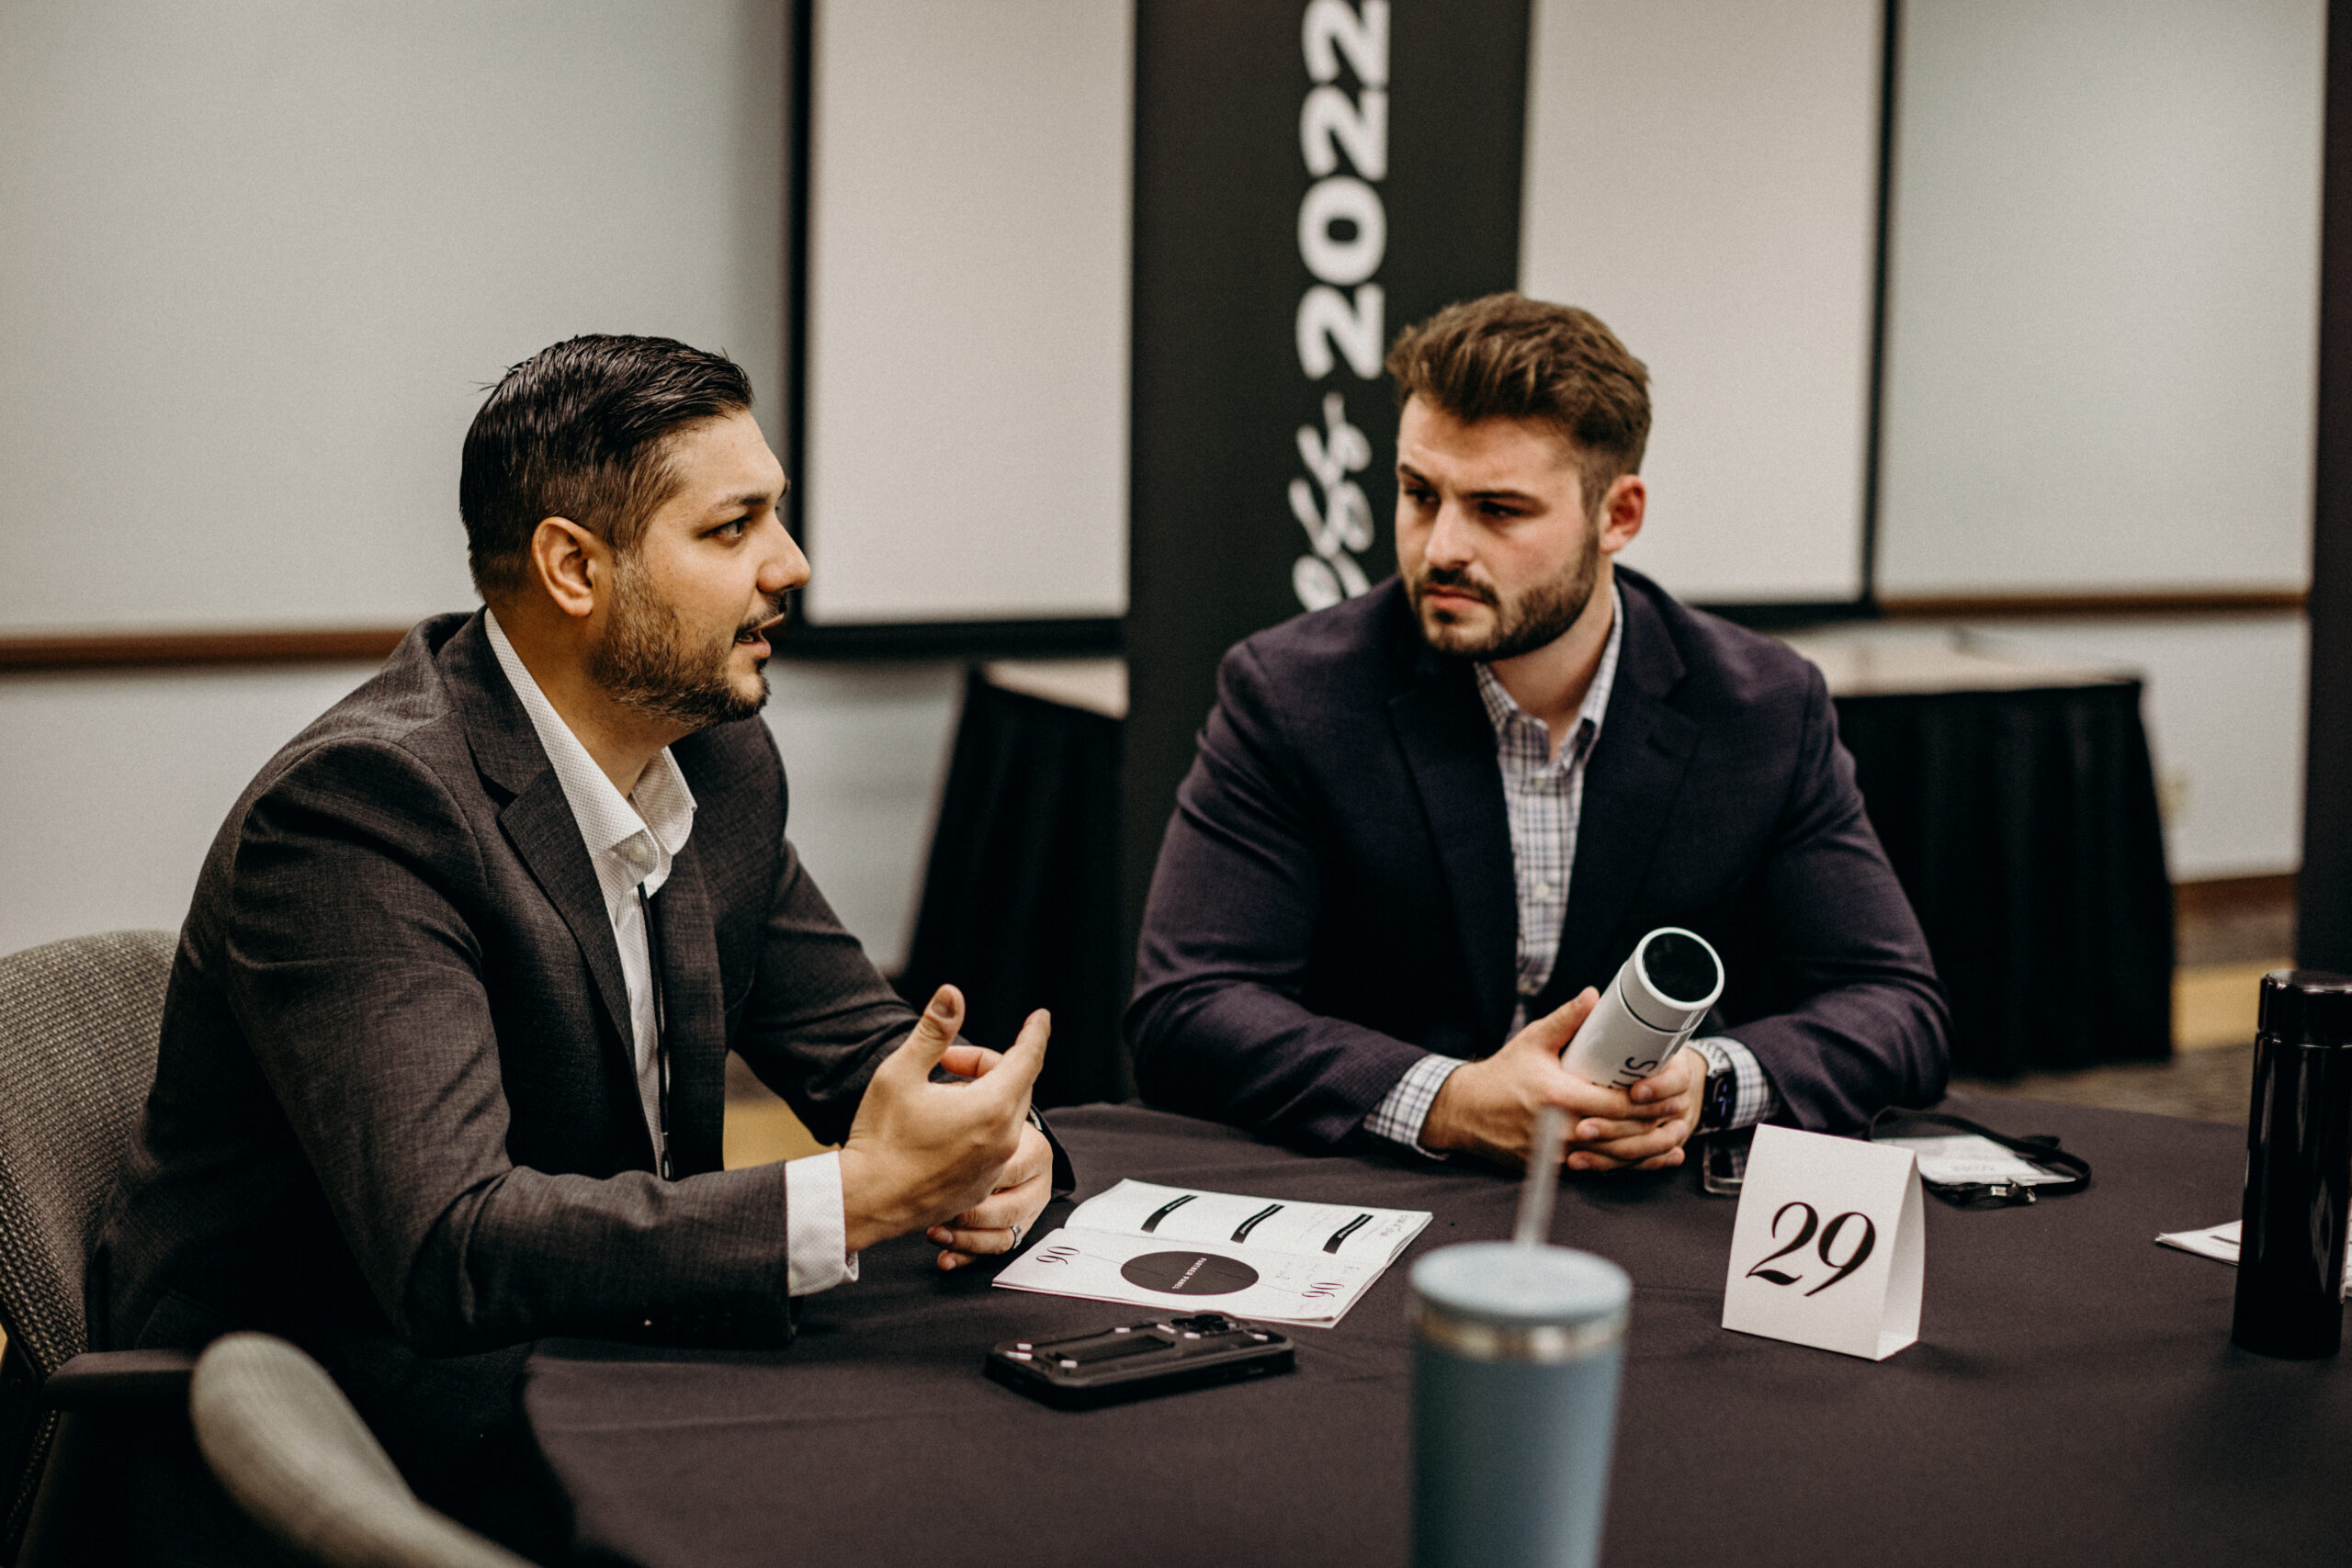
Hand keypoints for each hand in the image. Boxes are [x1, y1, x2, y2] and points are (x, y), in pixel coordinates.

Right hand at [837, 986, 1048, 1254]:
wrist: (865, 1202)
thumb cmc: (880, 1137)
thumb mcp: (900, 1073)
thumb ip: (933, 1030)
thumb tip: (952, 994)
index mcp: (992, 1108)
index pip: (1028, 1058)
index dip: (1035, 1032)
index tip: (1041, 1016)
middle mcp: (1003, 1141)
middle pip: (1015, 1085)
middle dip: (987, 1064)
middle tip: (945, 1060)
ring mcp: (994, 1168)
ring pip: (1004, 1116)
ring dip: (982, 1096)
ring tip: (937, 1096)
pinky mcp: (981, 1188)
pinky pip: (993, 1145)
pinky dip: (978, 1127)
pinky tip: (940, 1128)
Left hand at [926, 1121, 1052, 1269]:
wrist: (999, 1137)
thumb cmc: (985, 1125)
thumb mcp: (984, 1117)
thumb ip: (972, 1132)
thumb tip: (945, 1149)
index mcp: (1036, 1154)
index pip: (1010, 1172)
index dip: (977, 1182)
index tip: (946, 1183)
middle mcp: (1037, 1187)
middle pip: (1009, 1211)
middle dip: (969, 1217)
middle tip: (939, 1213)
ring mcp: (1028, 1213)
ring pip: (1003, 1238)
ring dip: (966, 1241)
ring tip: (935, 1234)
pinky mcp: (1012, 1232)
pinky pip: (990, 1252)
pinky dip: (965, 1257)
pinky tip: (945, 1258)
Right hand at [1418, 990, 1694, 1172]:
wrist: (1467, 1113)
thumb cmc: (1501, 1076)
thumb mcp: (1532, 1041)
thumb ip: (1566, 1020)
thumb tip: (1594, 996)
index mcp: (1558, 1097)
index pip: (1616, 1106)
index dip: (1648, 1103)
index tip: (1668, 1093)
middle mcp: (1560, 1131)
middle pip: (1622, 1136)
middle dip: (1656, 1125)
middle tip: (1679, 1110)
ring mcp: (1558, 1154)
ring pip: (1615, 1160)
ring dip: (1648, 1150)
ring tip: (1673, 1135)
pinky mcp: (1556, 1168)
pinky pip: (1601, 1170)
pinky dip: (1629, 1166)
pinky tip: (1651, 1159)